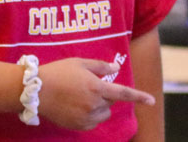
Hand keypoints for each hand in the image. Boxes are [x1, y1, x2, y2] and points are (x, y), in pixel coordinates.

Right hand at [38, 57, 154, 130]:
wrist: (35, 91)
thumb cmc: (57, 72)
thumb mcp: (79, 63)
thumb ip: (100, 66)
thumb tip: (116, 68)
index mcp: (97, 87)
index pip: (123, 93)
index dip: (139, 96)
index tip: (152, 101)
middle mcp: (94, 104)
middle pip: (110, 102)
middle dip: (105, 95)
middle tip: (88, 86)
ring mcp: (86, 117)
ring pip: (102, 114)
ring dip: (99, 106)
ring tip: (80, 97)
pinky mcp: (78, 126)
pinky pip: (92, 122)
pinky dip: (90, 116)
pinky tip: (75, 106)